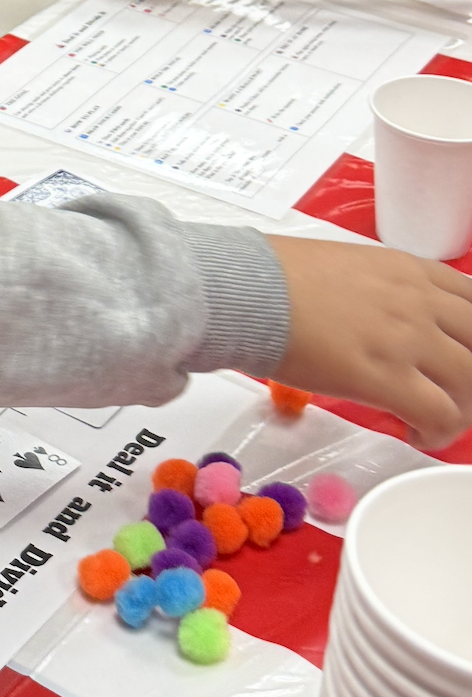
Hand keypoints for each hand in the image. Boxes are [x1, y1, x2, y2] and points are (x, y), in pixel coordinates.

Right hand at [266, 235, 471, 449]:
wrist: (245, 289)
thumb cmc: (276, 275)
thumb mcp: (346, 264)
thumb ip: (379, 288)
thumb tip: (377, 317)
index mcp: (409, 270)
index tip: (460, 354)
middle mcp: (418, 301)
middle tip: (452, 393)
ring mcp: (406, 338)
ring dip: (460, 409)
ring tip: (434, 418)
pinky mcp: (385, 377)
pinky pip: (440, 415)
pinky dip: (437, 431)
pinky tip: (414, 432)